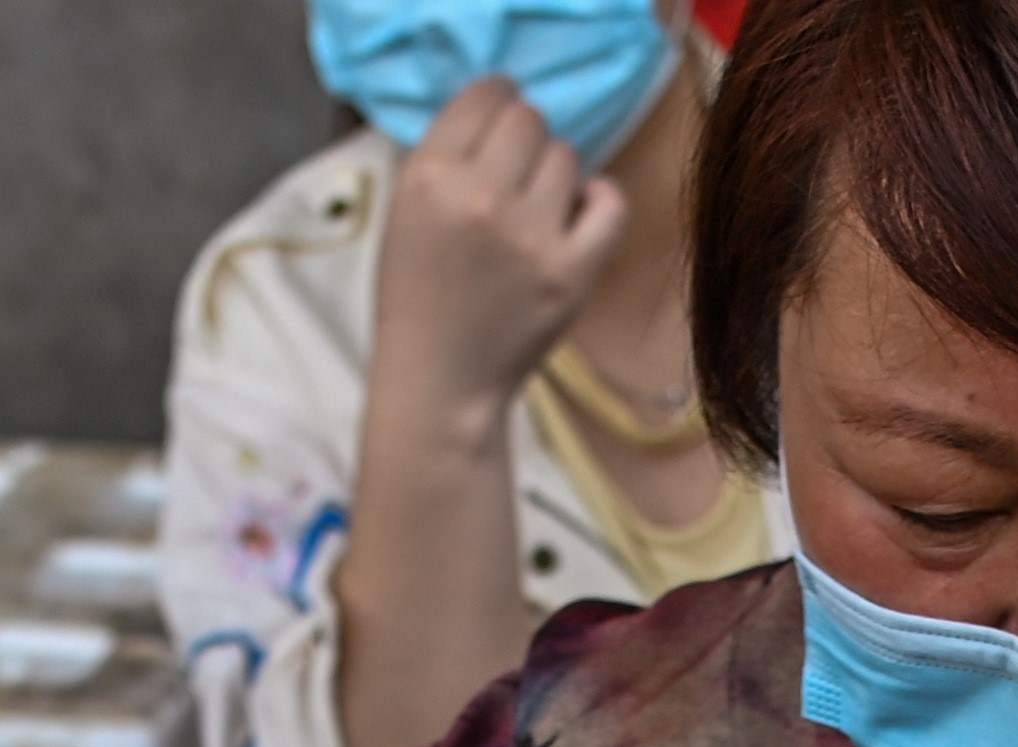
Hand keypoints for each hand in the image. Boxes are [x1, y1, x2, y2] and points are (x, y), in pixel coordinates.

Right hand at [366, 75, 627, 433]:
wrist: (439, 381)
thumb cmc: (420, 294)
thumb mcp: (407, 209)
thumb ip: (450, 154)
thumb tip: (505, 103)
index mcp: (427, 176)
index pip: (485, 95)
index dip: (498, 103)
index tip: (501, 124)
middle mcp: (477, 198)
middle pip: (530, 119)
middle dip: (525, 142)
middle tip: (514, 178)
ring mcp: (528, 237)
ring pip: (568, 157)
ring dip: (556, 178)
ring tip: (532, 215)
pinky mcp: (571, 273)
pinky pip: (610, 203)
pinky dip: (601, 203)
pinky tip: (579, 217)